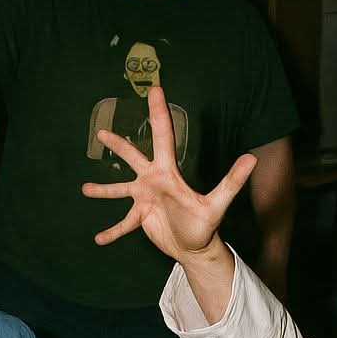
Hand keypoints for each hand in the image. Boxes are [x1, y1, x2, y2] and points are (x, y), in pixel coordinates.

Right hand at [82, 82, 256, 261]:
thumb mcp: (218, 203)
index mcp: (168, 173)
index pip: (163, 137)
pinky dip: (112, 231)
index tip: (155, 89)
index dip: (159, 113)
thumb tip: (252, 158)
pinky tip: (98, 239)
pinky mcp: (140, 217)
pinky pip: (122, 223)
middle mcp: (153, 180)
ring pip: (119, 189)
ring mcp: (144, 198)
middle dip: (118, 144)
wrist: (196, 247)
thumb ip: (232, 181)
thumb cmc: (206, 223)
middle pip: (133, 157)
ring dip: (103, 189)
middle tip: (101, 132)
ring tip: (84, 189)